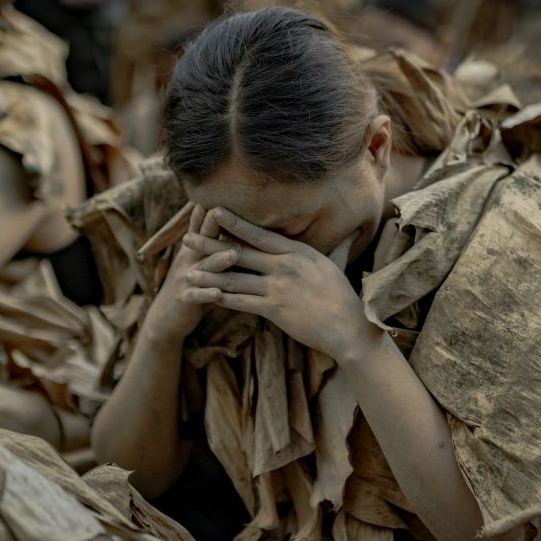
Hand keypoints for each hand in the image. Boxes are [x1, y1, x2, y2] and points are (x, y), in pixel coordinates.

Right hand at [143, 204, 236, 344]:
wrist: (165, 317)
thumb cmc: (190, 284)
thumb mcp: (197, 260)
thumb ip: (211, 242)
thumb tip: (229, 220)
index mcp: (194, 249)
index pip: (202, 227)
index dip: (209, 211)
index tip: (221, 193)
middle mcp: (189, 260)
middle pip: (202, 241)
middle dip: (212, 226)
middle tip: (223, 212)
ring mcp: (186, 279)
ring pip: (204, 268)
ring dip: (219, 260)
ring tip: (233, 254)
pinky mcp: (185, 299)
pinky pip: (197, 296)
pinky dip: (207, 294)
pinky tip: (218, 293)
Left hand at [178, 208, 377, 363]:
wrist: (348, 328)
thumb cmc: (343, 297)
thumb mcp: (338, 264)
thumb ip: (339, 245)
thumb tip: (353, 229)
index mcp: (297, 252)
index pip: (259, 233)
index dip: (234, 222)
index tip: (213, 212)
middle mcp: (284, 266)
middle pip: (239, 252)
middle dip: (210, 244)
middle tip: (187, 237)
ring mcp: (277, 288)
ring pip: (234, 277)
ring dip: (208, 274)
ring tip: (188, 270)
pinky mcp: (273, 310)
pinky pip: (240, 302)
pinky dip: (221, 298)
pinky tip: (205, 294)